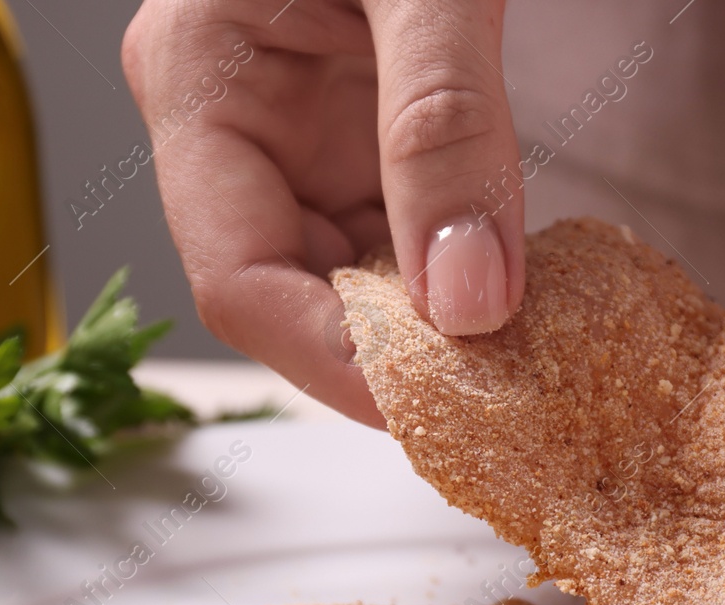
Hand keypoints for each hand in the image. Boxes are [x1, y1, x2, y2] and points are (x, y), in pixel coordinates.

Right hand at [122, 0, 525, 425]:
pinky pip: (405, 231)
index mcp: (196, 78)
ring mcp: (304, 131)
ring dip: (437, 322)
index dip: (334, 361)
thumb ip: (444, 127)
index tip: (436, 406)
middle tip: (499, 397)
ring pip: (359, 273)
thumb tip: (467, 299)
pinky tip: (523, 294)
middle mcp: (237, 122)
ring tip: (528, 354)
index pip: (240, 280)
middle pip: (298, 295)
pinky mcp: (368, 128)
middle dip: (396, 353)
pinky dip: (461, 270)